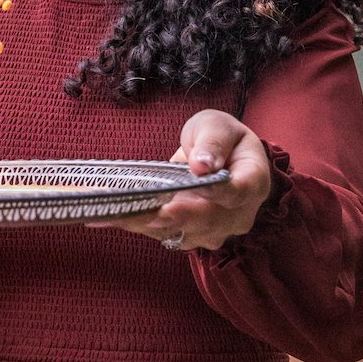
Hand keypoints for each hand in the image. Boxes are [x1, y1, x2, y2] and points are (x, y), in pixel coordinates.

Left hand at [109, 110, 272, 252]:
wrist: (218, 158)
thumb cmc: (220, 138)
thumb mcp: (217, 126)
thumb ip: (213, 142)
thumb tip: (203, 165)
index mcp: (253, 181)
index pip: (238, 192)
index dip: (216, 193)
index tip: (192, 185)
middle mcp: (238, 214)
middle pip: (209, 221)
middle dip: (176, 217)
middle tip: (146, 212)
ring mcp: (215, 230)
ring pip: (184, 233)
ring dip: (148, 224)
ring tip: (115, 214)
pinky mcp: (190, 236)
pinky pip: (164, 234)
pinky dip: (139, 225)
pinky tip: (109, 217)